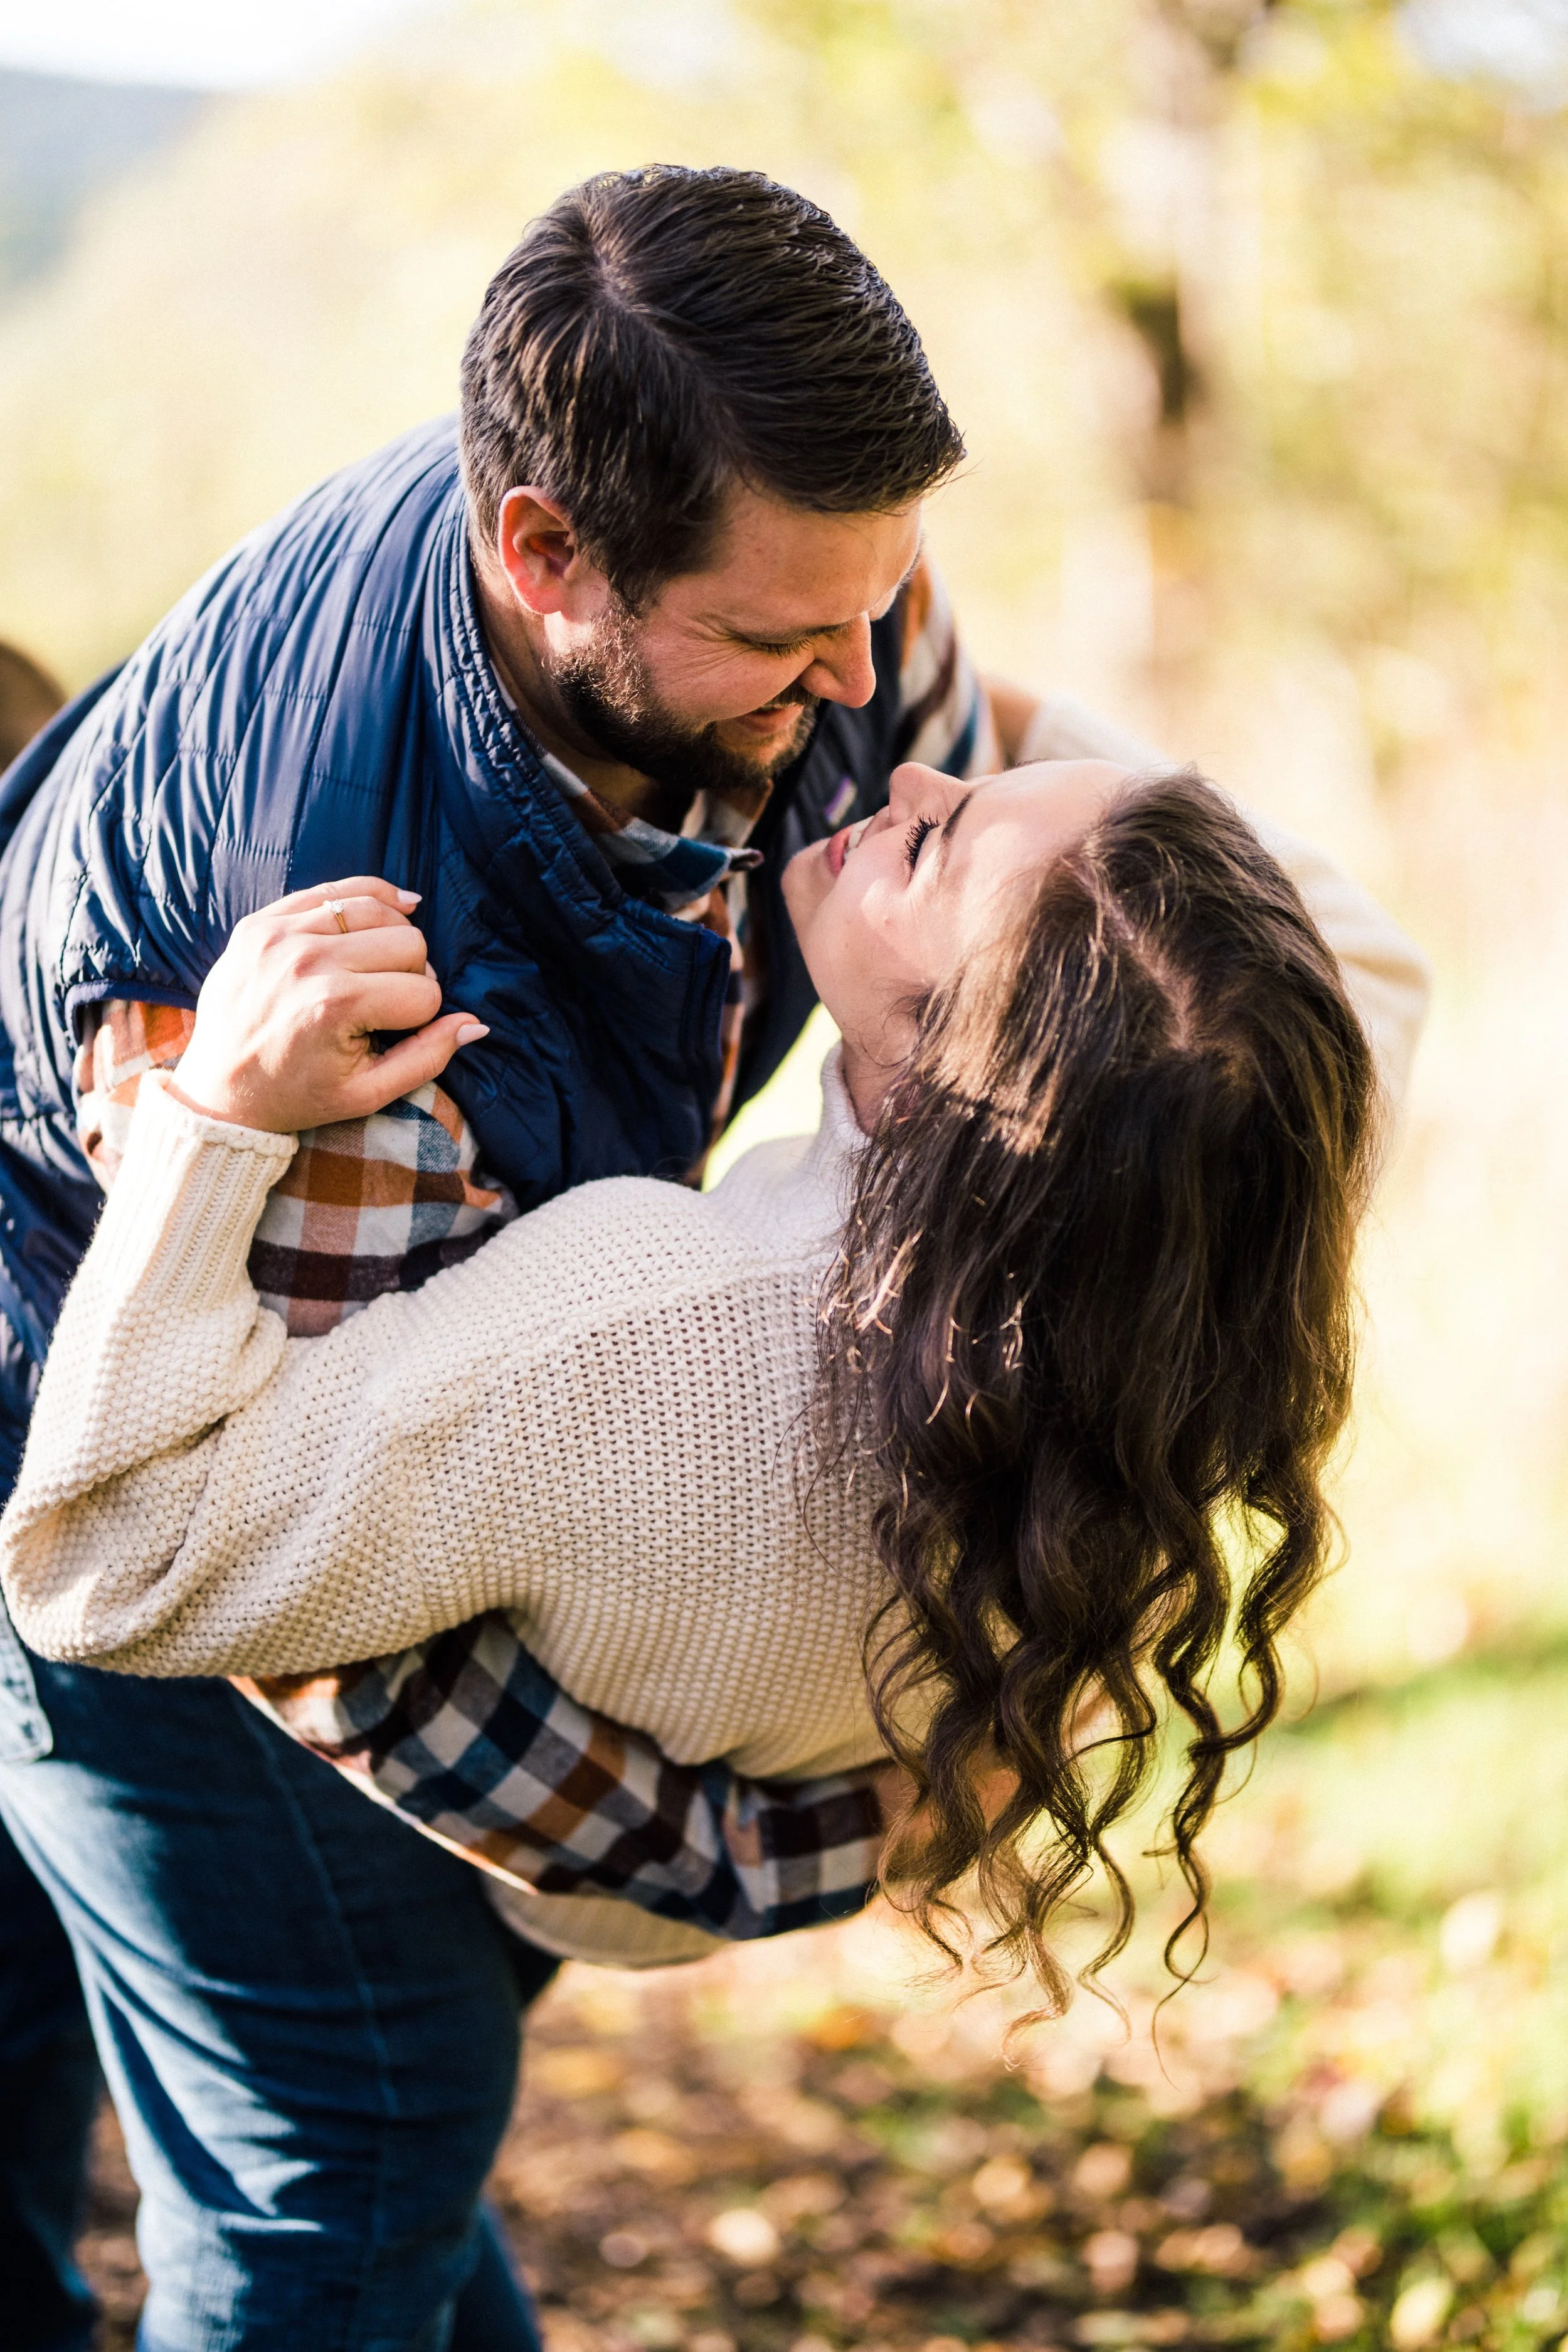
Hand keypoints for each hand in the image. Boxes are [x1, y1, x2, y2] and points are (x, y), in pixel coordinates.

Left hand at [168, 878, 488, 1132]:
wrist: (218, 1090)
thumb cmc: (296, 1096)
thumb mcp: (367, 1094)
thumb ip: (428, 1058)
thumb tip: (476, 1023)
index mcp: (334, 1005)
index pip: (424, 992)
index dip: (422, 1018)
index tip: (397, 1034)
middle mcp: (308, 960)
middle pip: (409, 943)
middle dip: (412, 975)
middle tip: (389, 1004)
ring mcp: (280, 935)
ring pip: (378, 909)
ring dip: (393, 938)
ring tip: (381, 968)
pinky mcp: (261, 922)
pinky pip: (333, 889)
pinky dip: (369, 897)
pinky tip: (394, 907)